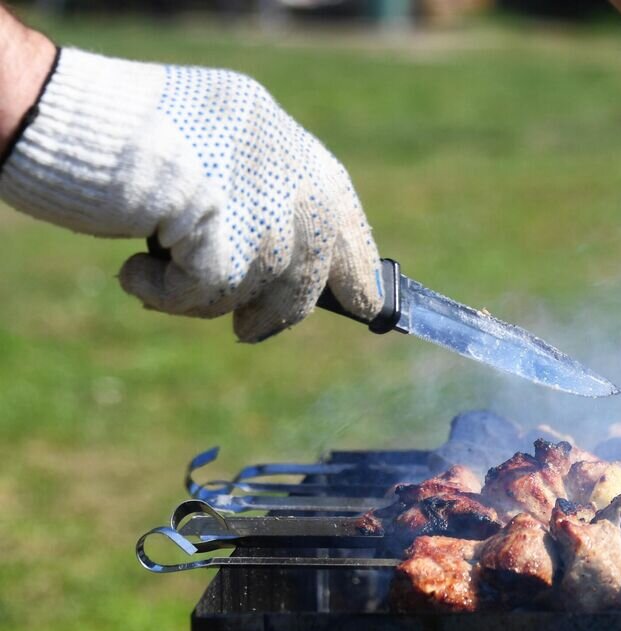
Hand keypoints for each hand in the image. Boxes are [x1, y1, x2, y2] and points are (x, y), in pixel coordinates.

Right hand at [0, 48, 380, 341]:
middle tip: (250, 332)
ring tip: (157, 277)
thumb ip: (254, 197)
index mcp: (279, 135)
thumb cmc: (116, 135)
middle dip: (287, 308)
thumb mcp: (207, 155)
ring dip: (208, 299)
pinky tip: (133, 273)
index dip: (354, 260)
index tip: (368, 302)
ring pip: (264, 286)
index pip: (339, 204)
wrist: (57, 113)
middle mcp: (282, 161)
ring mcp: (257, 195)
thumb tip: (294, 270)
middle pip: (315, 259)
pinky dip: (166, 297)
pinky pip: (210, 295)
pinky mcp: (221, 228)